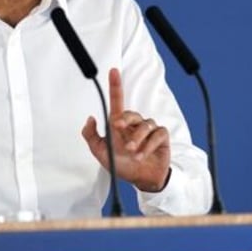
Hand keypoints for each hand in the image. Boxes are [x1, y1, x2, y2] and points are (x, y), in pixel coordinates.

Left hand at [82, 68, 170, 191]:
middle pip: (131, 114)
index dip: (115, 86)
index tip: (113, 71)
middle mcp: (134, 124)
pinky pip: (157, 134)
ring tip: (133, 153)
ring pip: (145, 125)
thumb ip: (91, 136)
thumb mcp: (101, 153)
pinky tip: (142, 156)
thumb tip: (90, 118)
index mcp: (119, 125)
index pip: (117, 101)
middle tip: (118, 130)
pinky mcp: (161, 137)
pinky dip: (148, 146)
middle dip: (125, 121)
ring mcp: (149, 129)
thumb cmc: (121, 164)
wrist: (141, 179)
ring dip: (137, 140)